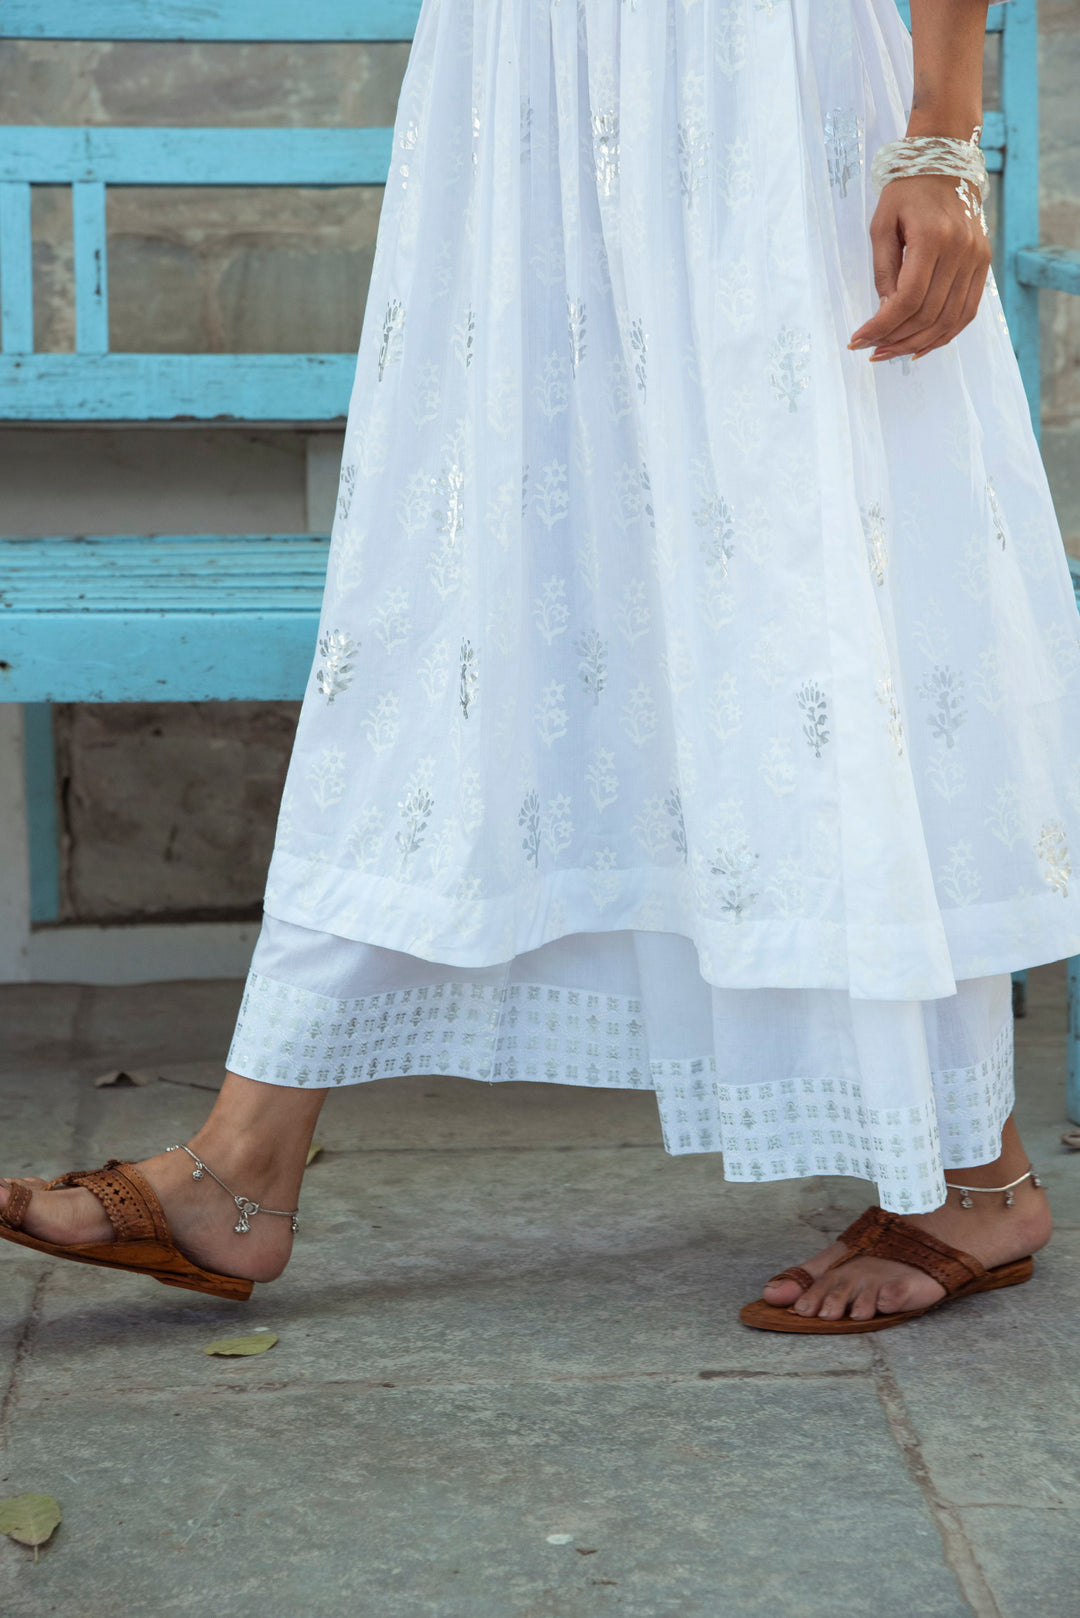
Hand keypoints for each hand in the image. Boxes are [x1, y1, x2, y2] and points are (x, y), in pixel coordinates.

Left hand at [848, 172, 991, 361]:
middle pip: (928, 314)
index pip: (908, 299)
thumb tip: (884, 312)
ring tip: (890, 352)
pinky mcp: (983, 264)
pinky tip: (920, 346)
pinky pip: (966, 312)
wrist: (944, 165)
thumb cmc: (906, 193)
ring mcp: (977, 258)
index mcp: (932, 237)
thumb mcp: (881, 225)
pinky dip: (944, 335)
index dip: (882, 326)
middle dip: (895, 339)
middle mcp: (961, 250)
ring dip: (917, 343)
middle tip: (870, 351)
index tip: (858, 340)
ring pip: (949, 320)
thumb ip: (883, 270)